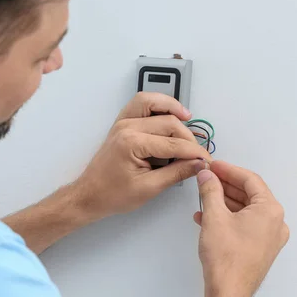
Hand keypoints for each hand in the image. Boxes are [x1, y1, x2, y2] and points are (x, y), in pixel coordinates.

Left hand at [73, 92, 211, 220]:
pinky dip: (157, 105)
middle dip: (188, 137)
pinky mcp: (122, 123)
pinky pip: (141, 104)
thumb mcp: (149, 188)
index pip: (174, 143)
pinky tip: (170, 114)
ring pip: (152, 102)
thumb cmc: (113, 194)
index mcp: (132, 143)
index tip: (206, 161)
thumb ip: (177, 173)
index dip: (194, 153)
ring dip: (172, 107)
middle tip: (198, 153)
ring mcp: (123, 122)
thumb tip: (198, 163)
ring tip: (188, 118)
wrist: (90, 194)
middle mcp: (127, 127)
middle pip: (168, 122)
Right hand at [195, 161, 288, 296]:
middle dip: (226, 185)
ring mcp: (270, 237)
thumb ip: (210, 190)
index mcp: (270, 210)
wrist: (228, 293)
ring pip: (247, 210)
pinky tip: (207, 217)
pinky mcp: (261, 249)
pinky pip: (246, 225)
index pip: (250, 180)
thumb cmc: (225, 255)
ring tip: (204, 196)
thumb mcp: (214, 217)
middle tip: (207, 178)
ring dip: (225, 201)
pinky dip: (229, 218)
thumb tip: (206, 174)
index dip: (229, 170)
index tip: (212, 165)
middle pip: (250, 194)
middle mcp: (276, 222)